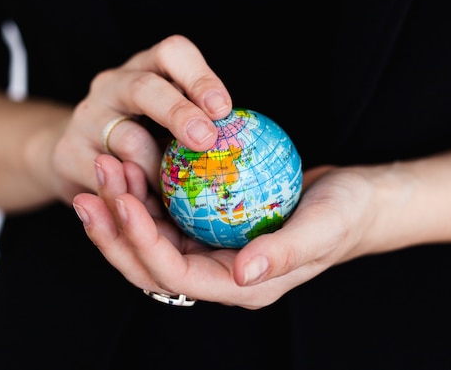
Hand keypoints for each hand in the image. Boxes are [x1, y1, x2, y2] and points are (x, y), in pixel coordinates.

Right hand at [49, 35, 231, 201]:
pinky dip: (132, 190)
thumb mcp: (169, 124)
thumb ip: (199, 126)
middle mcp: (113, 84)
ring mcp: (87, 117)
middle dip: (179, 114)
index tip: (224, 110)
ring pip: (126, 138)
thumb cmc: (141, 139)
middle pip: (144, 89)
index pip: (172, 53)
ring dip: (157, 167)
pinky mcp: (68, 153)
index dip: (200, 78)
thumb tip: (247, 148)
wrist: (75, 157)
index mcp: (146, 69)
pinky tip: (149, 203)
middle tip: (206, 141)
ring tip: (178, 191)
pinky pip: (107, 174)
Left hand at [73, 156, 388, 308]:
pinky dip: (145, 194)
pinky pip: (168, 216)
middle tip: (94, 184)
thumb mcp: (323, 229)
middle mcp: (219, 273)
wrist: (356, 200)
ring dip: (122, 208)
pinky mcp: (212, 227)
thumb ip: (283, 254)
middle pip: (149, 264)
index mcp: (240, 285)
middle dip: (115, 228)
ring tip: (104, 169)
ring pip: (150, 240)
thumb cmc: (345, 214)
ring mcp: (213, 251)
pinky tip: (131, 165)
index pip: (175, 275)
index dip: (141, 243)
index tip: (123, 201)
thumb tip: (241, 273)